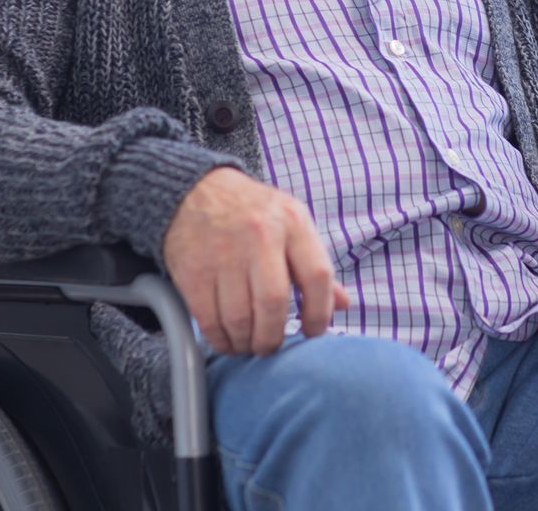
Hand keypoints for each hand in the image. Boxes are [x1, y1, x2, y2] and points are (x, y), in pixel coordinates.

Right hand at [161, 168, 349, 355]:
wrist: (196, 191)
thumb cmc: (253, 213)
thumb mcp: (292, 223)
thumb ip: (315, 264)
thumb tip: (343, 304)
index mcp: (292, 222)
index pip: (317, 276)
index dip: (320, 312)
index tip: (313, 331)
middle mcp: (260, 235)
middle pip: (274, 303)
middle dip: (274, 337)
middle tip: (272, 346)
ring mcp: (224, 252)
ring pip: (240, 318)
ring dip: (247, 342)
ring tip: (250, 344)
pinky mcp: (193, 270)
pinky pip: (209, 319)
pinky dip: (221, 339)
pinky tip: (228, 339)